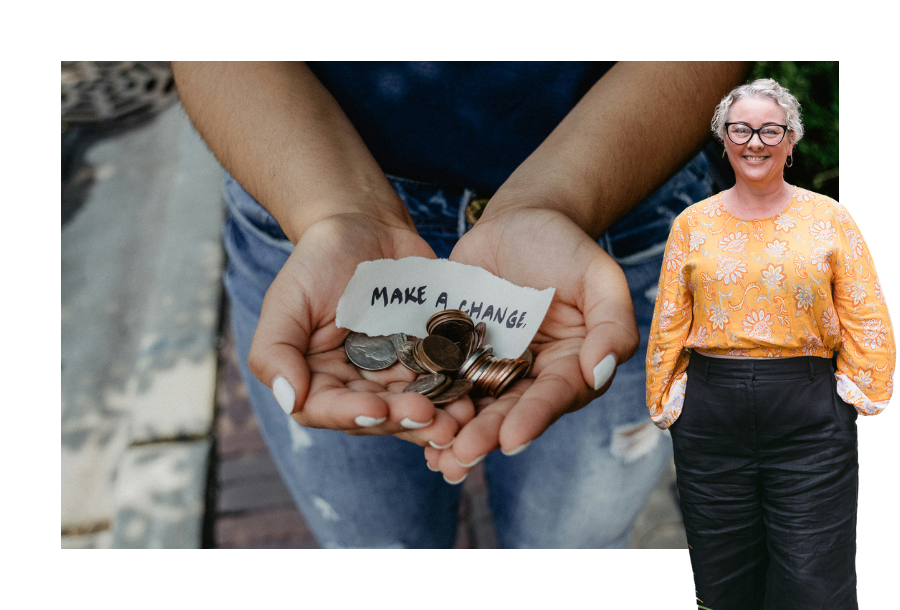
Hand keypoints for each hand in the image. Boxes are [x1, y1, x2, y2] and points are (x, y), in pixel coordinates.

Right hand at [248, 213, 474, 446]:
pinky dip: (457, 392)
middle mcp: (355, 385)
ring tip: (460, 419)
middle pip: (377, 416)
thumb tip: (289, 399)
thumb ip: (275, 351)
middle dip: (404, 420)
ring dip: (437, 418)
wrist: (366, 226)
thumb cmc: (318, 260)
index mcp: (316, 378)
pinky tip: (474, 396)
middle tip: (432, 418)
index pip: (327, 409)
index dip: (352, 415)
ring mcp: (394, 374)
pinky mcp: (427, 358)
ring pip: (414, 407)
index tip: (378, 410)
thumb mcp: (287, 299)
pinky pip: (443, 381)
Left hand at [425, 207, 638, 480]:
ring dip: (455, 433)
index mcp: (571, 365)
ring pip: (474, 406)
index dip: (534, 418)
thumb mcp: (598, 275)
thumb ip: (612, 322)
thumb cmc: (565, 246)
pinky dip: (429, 402)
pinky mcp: (457, 353)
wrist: (518, 221)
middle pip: (510, 411)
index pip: (555, 396)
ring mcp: (491, 366)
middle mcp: (531, 376)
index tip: (512, 439)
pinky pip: (443, 380)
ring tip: (436, 457)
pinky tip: (409, 424)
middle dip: (486, 436)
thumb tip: (601, 371)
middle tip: (462, 456)